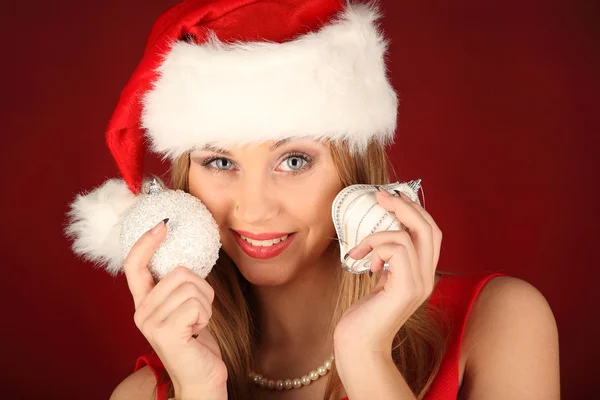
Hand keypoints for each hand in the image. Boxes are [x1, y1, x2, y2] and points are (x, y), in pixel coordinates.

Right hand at [123, 220, 226, 397]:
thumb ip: (178, 286)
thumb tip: (186, 259)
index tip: (162, 225)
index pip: (134, 266)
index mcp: (145, 302)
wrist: (201, 377)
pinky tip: (198, 332)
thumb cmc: (196, 340)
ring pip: (191, 286)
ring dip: (205, 304)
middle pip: (177, 272)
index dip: (145, 243)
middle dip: (201, 288)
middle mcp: (142, 311)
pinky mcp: (166, 332)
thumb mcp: (185, 307)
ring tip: (197, 324)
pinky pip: (196, 304)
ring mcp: (151, 323)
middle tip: (198, 313)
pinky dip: (206, 315)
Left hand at [333, 188, 442, 355]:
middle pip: (429, 227)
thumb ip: (387, 260)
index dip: (414, 210)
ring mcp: (420, 283)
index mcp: (422, 273)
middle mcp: (427, 277)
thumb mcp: (379, 280)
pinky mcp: (407, 288)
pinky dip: (375, 248)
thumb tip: (378, 233)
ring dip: (377, 235)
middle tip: (380, 195)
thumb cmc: (364, 315)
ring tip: (359, 251)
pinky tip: (362, 262)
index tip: (390, 196)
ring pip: (410, 235)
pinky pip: (397, 249)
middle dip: (404, 205)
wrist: (359, 346)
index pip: (431, 232)